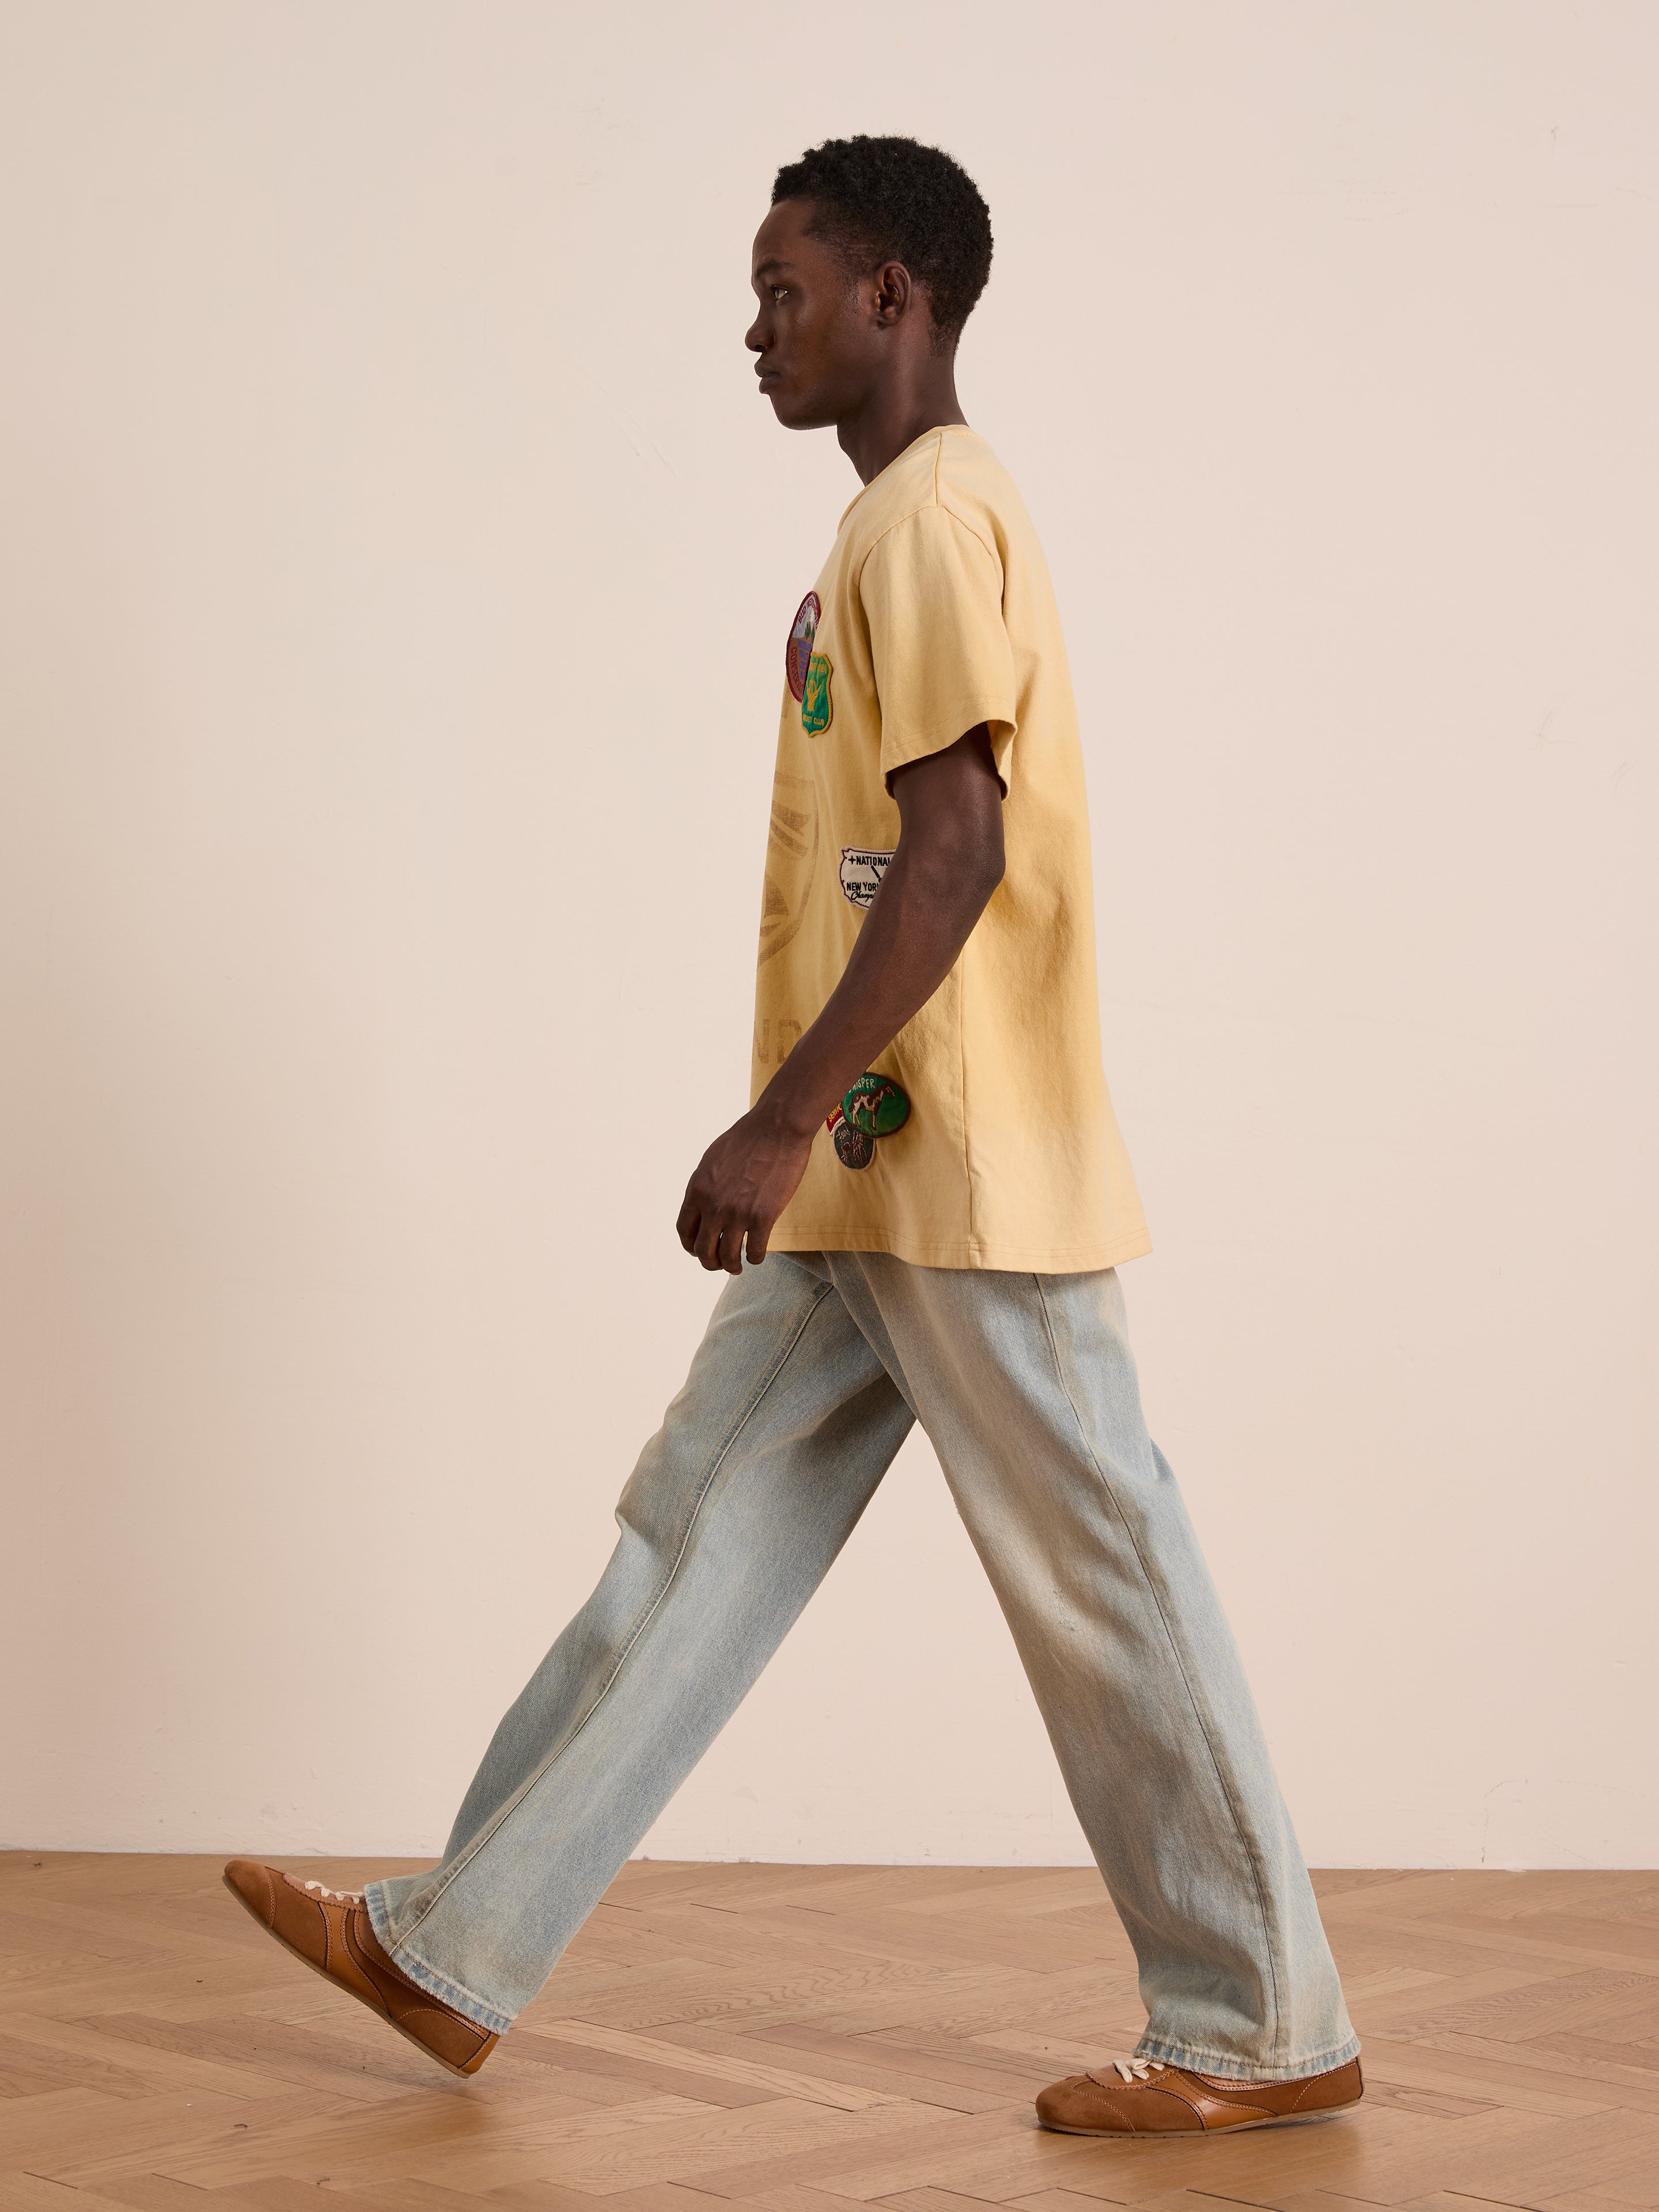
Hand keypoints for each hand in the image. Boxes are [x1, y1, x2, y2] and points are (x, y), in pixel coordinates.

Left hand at [676, 1101, 814, 1272]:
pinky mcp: (763, 1217)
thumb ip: (705, 1185)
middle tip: (719, 1264)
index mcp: (697, 1190)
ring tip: (737, 1266)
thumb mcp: (713, 1160)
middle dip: (709, 1262)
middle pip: (703, 1250)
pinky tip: (756, 1255)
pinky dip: (754, 1258)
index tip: (699, 1250)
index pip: (684, 1231)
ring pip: (727, 1257)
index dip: (690, 1246)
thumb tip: (703, 1206)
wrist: (777, 1129)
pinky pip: (753, 1251)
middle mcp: (713, 1205)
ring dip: (731, 1266)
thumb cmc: (748, 1138)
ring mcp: (737, 1213)